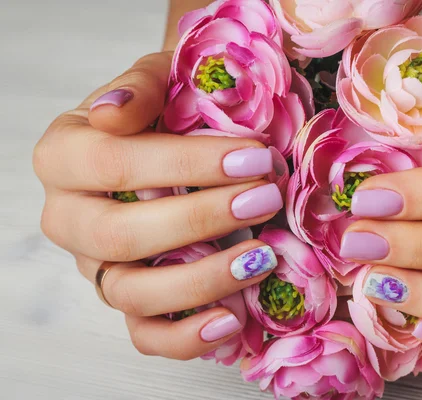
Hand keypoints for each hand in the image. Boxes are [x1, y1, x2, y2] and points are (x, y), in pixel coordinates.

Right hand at [33, 52, 281, 359]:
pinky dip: (186, 337)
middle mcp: (71, 218)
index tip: (253, 157)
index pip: (113, 164)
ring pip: (131, 293)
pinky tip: (232, 319)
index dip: (184, 165)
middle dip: (200, 219)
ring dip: (201, 280)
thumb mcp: (157, 80)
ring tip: (260, 258)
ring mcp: (96, 266)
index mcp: (66, 156)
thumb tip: (114, 112)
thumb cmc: (166, 109)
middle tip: (265, 199)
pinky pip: (145, 334)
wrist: (169, 138)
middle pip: (120, 235)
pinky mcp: (128, 301)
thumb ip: (139, 88)